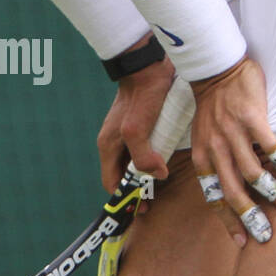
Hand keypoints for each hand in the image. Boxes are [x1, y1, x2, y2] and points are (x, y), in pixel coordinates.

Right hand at [97, 36, 175, 191]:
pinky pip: (145, 149)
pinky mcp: (141, 126)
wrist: (149, 66)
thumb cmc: (141, 96)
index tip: (140, 209)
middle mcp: (115, 143)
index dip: (124, 198)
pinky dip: (154, 159)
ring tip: (162, 183)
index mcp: (108, 146)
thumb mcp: (137, 129)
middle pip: (123, 174)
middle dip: (137, 189)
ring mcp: (127, 134)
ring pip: (135, 163)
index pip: (111, 183)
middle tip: (154, 199)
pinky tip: (167, 161)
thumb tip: (156, 175)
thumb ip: (144, 156)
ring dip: (147, 174)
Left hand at [189, 55, 275, 246]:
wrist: (215, 69)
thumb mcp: (203, 139)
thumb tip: (232, 190)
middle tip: (267, 234)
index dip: (228, 221)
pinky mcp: (251, 117)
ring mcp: (233, 133)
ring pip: (252, 173)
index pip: (214, 197)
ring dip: (271, 193)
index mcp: (203, 157)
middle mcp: (215, 148)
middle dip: (250, 217)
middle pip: (233, 192)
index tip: (242, 241)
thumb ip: (215, 162)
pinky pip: (268, 145)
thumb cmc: (213, 108)